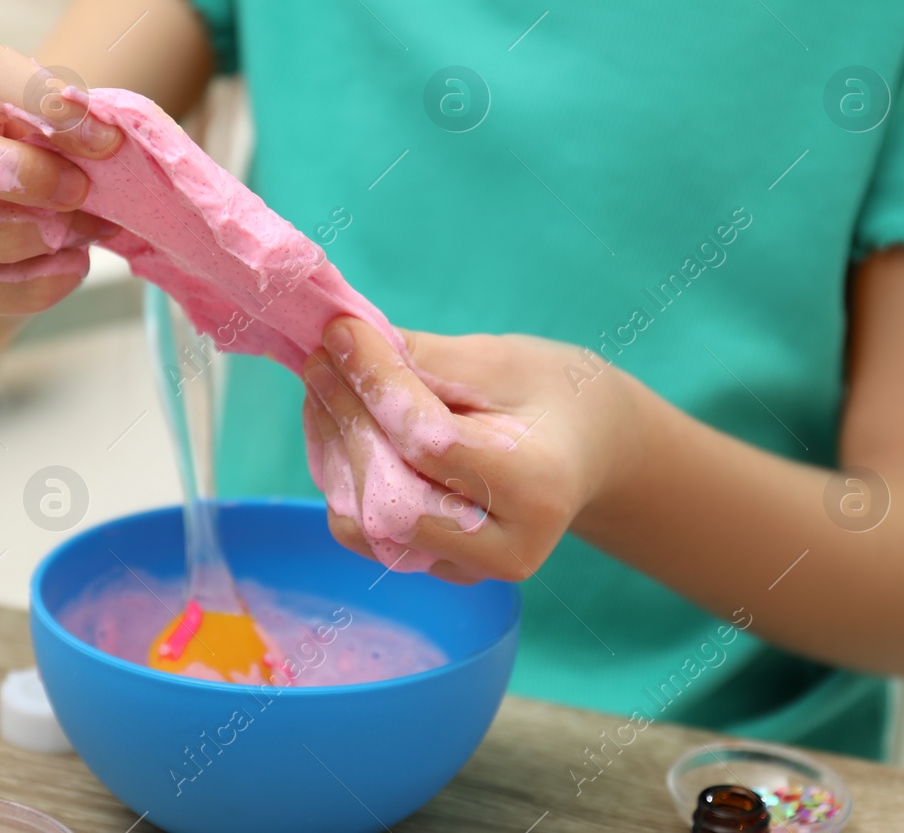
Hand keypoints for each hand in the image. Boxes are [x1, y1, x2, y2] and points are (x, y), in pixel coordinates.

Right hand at [0, 43, 122, 317]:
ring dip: (49, 234)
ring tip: (89, 225)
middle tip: (80, 188)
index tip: (104, 134)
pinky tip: (72, 262)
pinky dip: (43, 282)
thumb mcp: (38, 112)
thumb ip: (65, 117)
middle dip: (21, 175)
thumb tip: (104, 139)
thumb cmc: (23, 138)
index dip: (43, 99)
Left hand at [301, 317, 641, 584]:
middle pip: (392, 497)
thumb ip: (424, 360)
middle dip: (347, 418)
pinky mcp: (431, 568)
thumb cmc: (549, 396)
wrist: (583, 451)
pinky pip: (360, 530)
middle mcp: (504, 549)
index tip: (341, 332)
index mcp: (538, 490)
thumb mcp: (501, 362)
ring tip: (326, 383)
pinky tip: (337, 422)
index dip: (377, 385)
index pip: (432, 444)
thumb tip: (344, 342)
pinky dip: (337, 473)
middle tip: (320, 356)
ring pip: (365, 522)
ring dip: (332, 447)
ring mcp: (465, 570)